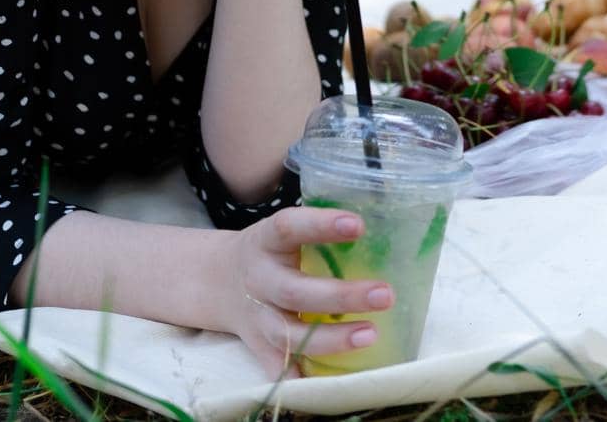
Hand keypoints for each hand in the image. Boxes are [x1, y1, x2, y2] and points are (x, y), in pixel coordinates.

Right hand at [218, 205, 393, 380]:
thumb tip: (389, 229)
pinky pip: (278, 367)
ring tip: (371, 334)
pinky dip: (301, 376)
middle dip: (341, 296)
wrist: (218, 281)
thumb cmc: (273, 251)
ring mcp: (257, 318)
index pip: (288, 227)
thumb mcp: (286, 232)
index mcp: (266, 241)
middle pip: (295, 292)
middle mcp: (259, 279)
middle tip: (385, 294)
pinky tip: (331, 381)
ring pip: (289, 334)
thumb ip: (323, 232)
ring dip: (331, 339)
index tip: (358, 225)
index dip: (320, 225)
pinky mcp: (258, 346)